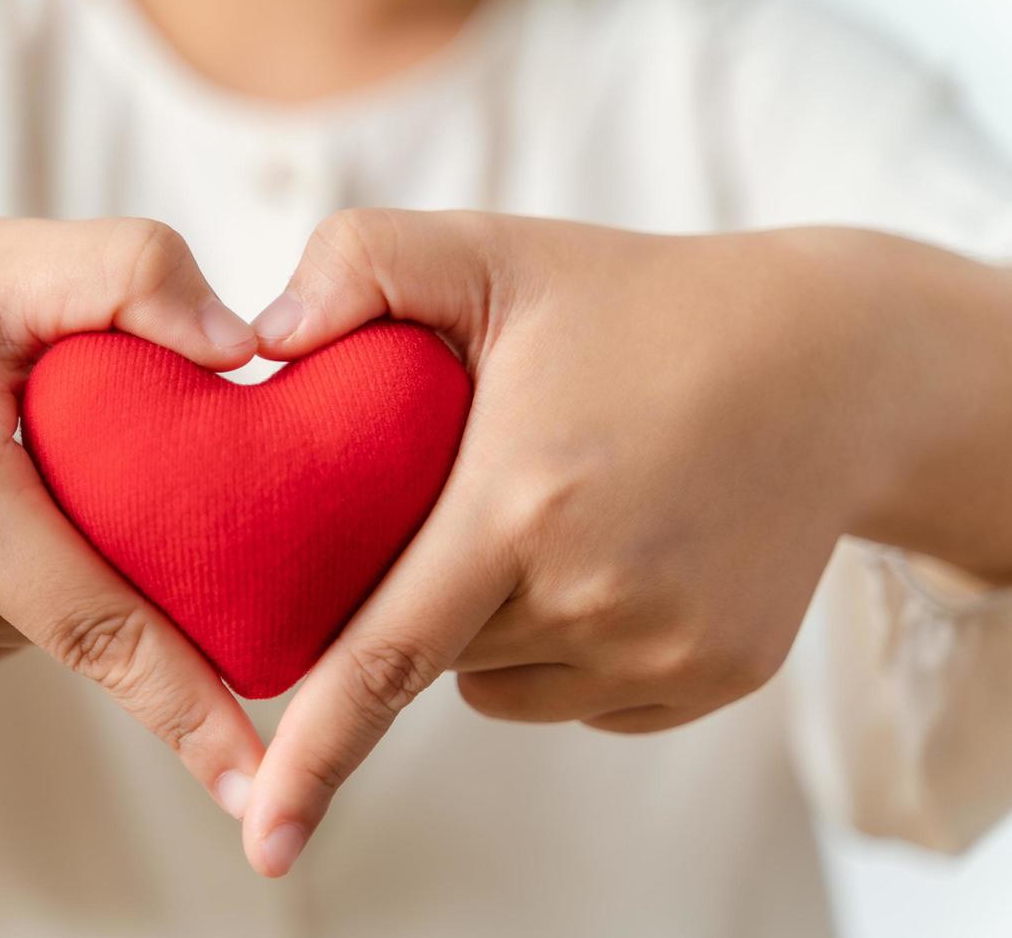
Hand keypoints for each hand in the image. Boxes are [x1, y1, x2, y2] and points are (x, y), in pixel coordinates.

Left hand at [237, 209, 1011, 874]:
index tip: (266, 837)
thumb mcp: (494, 252)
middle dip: (419, 594)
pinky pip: (584, 696)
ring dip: (491, 628)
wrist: (828, 363)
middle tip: (467, 496)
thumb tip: (262, 346)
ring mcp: (665, 648)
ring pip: (505, 684)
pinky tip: (609, 555)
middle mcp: (597, 595)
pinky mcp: (715, 677)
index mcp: (522, 502)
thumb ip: (360, 264)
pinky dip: (567, 647)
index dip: (313, 753)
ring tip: (547, 518)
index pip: (386, 656)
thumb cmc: (637, 303)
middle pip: (439, 653)